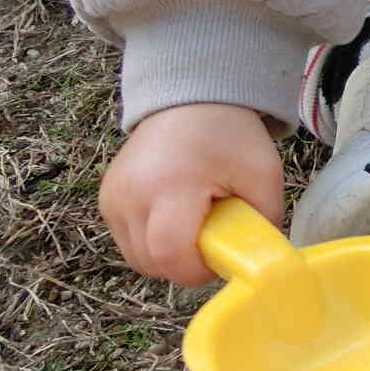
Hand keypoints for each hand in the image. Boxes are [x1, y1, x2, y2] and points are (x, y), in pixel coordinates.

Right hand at [100, 103, 283, 284]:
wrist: (192, 99)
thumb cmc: (230, 136)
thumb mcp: (264, 175)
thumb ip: (265, 221)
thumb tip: (258, 261)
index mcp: (170, 187)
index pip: (169, 255)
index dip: (195, 271)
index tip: (218, 258)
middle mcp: (130, 195)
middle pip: (150, 263)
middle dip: (184, 265)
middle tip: (211, 239)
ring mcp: (112, 197)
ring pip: (136, 257)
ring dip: (166, 255)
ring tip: (193, 224)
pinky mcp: (105, 198)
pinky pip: (127, 240)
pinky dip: (151, 240)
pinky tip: (174, 215)